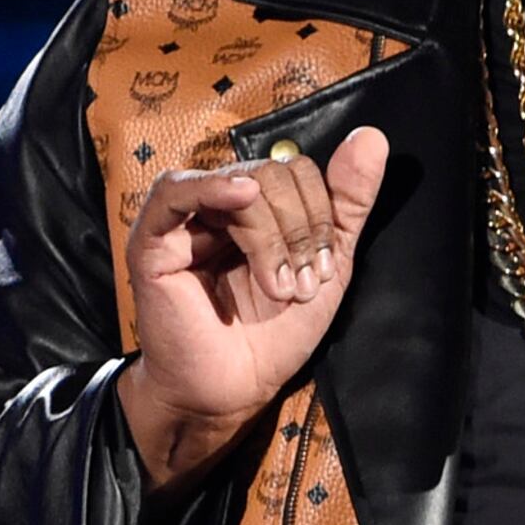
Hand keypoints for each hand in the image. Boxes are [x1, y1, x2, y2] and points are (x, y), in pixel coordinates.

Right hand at [114, 127, 388, 490]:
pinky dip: (213, 188)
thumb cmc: (275, 332)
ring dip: (273, 237)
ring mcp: (185, 218)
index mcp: (260, 206)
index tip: (324, 272)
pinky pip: (176, 191)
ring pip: (243, 184)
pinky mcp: (152, 239)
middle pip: (274, 173)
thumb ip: (349, 202)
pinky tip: (241, 197)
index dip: (321, 215)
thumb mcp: (328, 263)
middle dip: (301, 230)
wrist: (234, 387)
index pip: (298, 171)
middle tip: (301, 286)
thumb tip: (371, 137)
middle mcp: (220, 203)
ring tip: (279, 287)